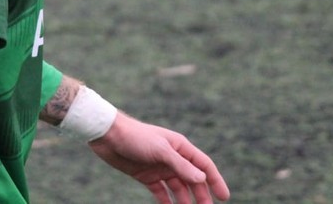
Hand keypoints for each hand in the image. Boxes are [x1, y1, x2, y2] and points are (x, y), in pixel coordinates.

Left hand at [88, 113, 229, 203]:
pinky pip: (161, 192)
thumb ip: (180, 165)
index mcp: (180, 147)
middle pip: (193, 180)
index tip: (224, 197)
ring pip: (179, 188)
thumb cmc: (135, 137)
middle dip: (202, 196)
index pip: (203, 165)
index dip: (215, 180)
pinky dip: (167, 202)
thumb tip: (202, 179)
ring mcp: (160, 168)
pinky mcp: (147, 176)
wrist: (108, 135)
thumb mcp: (160, 150)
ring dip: (186, 201)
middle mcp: (173, 158)